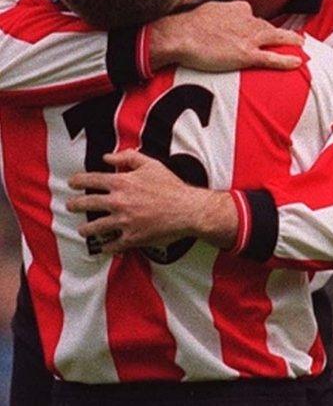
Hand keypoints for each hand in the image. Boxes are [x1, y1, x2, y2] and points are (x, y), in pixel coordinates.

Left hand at [66, 150, 236, 253]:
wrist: (188, 209)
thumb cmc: (172, 186)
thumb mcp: (152, 165)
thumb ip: (128, 158)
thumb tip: (108, 157)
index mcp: (121, 183)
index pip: (90, 180)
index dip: (77, 181)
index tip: (72, 183)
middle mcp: (118, 202)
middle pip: (86, 204)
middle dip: (74, 205)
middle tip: (71, 206)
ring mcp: (123, 221)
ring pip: (94, 228)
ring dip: (85, 229)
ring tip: (83, 230)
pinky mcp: (132, 237)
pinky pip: (112, 245)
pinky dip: (106, 247)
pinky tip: (104, 248)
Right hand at [150, 0, 304, 71]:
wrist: (179, 35)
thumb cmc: (187, 25)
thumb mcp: (206, 11)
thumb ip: (219, 13)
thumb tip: (217, 17)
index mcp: (237, 8)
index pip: (252, 16)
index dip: (257, 25)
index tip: (260, 30)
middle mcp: (247, 20)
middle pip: (268, 27)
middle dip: (280, 33)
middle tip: (295, 37)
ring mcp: (249, 38)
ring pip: (276, 38)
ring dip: (291, 42)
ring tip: (302, 45)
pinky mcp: (247, 55)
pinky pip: (272, 58)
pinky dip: (286, 60)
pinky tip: (298, 62)